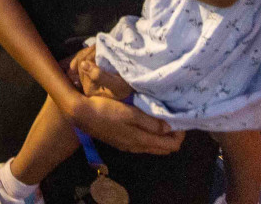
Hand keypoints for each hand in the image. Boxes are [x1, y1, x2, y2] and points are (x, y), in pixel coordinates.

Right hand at [66, 95, 181, 155]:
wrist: (82, 115)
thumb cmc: (106, 110)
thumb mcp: (130, 113)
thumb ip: (150, 122)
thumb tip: (169, 128)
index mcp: (142, 140)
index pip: (170, 145)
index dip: (179, 134)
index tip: (179, 119)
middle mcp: (137, 147)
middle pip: (163, 149)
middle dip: (172, 136)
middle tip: (173, 120)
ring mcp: (129, 146)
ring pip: (153, 147)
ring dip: (161, 137)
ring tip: (161, 120)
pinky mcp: (121, 142)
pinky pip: (143, 144)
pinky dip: (150, 137)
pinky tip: (146, 124)